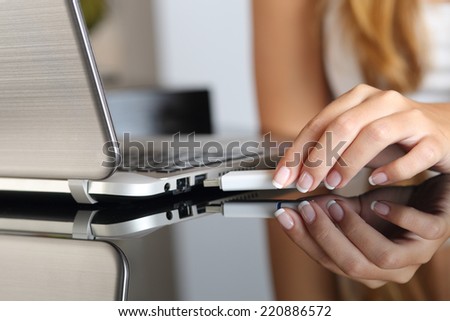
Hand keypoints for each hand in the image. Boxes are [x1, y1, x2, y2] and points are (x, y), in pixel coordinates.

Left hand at [271, 84, 449, 191]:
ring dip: (349, 162)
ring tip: (334, 184)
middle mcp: (382, 101)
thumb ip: (327, 150)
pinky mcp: (434, 138)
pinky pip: (414, 154)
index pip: (319, 123)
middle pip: (342, 126)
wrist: (446, 131)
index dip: (297, 151)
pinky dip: (392, 170)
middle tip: (304, 185)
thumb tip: (291, 172)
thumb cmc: (393, 139)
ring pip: (374, 135)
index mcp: (357, 99)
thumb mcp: (355, 141)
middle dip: (318, 158)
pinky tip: (375, 182)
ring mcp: (410, 117)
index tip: (281, 177)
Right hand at [274, 175, 449, 287]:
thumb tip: (299, 207)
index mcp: (365, 266)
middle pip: (352, 265)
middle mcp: (389, 269)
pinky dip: (396, 216)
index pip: (328, 261)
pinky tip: (377, 203)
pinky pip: (421, 230)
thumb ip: (331, 212)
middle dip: (324, 235)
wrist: (430, 195)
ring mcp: (416, 254)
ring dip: (353, 229)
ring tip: (336, 204)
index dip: (303, 239)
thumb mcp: (356, 209)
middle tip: (307, 208)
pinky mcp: (438, 232)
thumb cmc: (392, 206)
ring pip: (382, 256)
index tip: (285, 215)